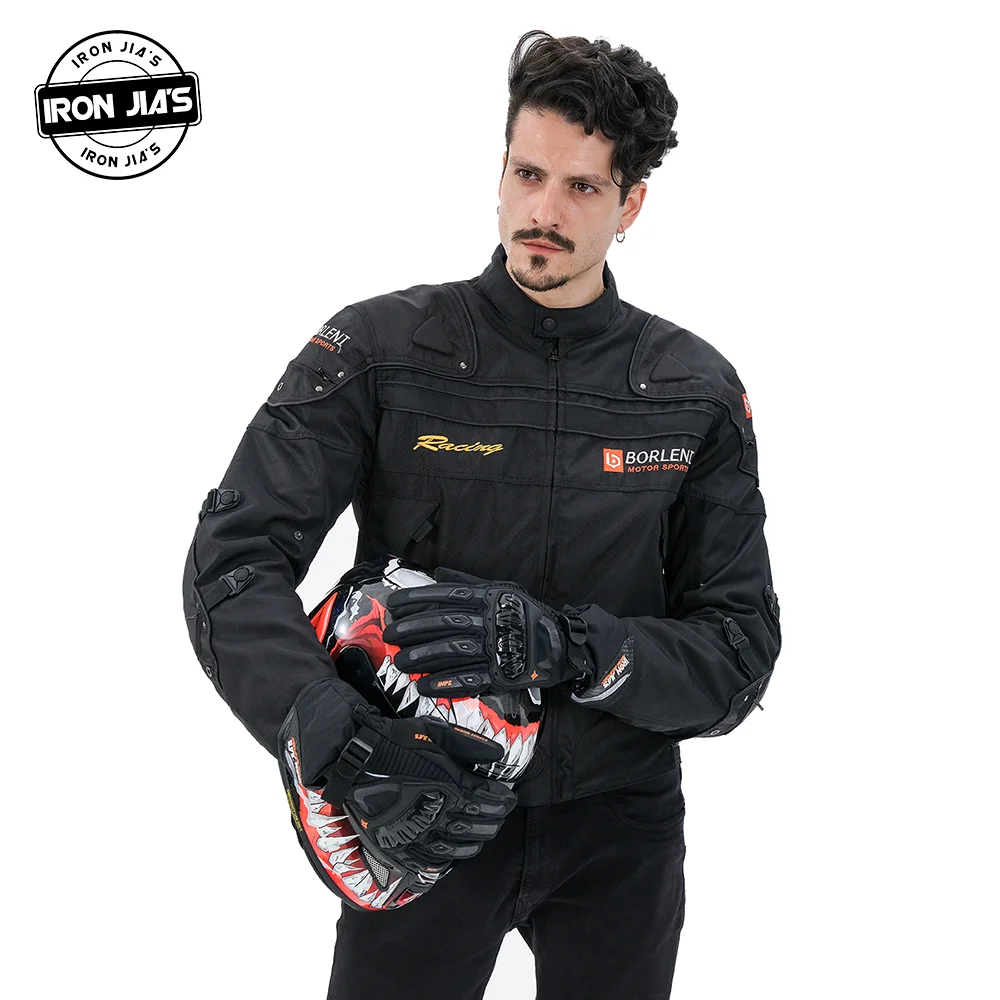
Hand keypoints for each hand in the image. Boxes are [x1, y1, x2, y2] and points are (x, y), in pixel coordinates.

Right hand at [315, 705, 517, 869]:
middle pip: (477, 826)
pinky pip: (428, 862)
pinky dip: (445, 861)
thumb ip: (469, 744)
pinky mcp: (397, 846)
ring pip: (456, 847)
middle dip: (493, 822)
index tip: (510, 798)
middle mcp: (437, 814)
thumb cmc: (394, 741)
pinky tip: (451, 856)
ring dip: (474, 842)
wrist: (351, 759)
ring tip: (481, 835)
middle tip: (499, 817)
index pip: (488, 801)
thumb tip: (498, 755)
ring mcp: (417, 833)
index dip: (503, 802)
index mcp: (450, 786)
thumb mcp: (435, 732)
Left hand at [382, 566, 592, 696]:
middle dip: (413, 629)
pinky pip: (468, 679)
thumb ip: (468, 582)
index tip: (394, 604)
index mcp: (488, 598)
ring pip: (451, 651)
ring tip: (400, 661)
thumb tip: (437, 573)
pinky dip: (444, 684)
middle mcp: (489, 621)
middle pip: (444, 623)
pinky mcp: (499, 674)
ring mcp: (494, 648)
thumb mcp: (502, 590)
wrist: (559, 645)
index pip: (446, 595)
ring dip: (422, 657)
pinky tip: (423, 685)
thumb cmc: (525, 615)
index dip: (418, 599)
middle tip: (390, 635)